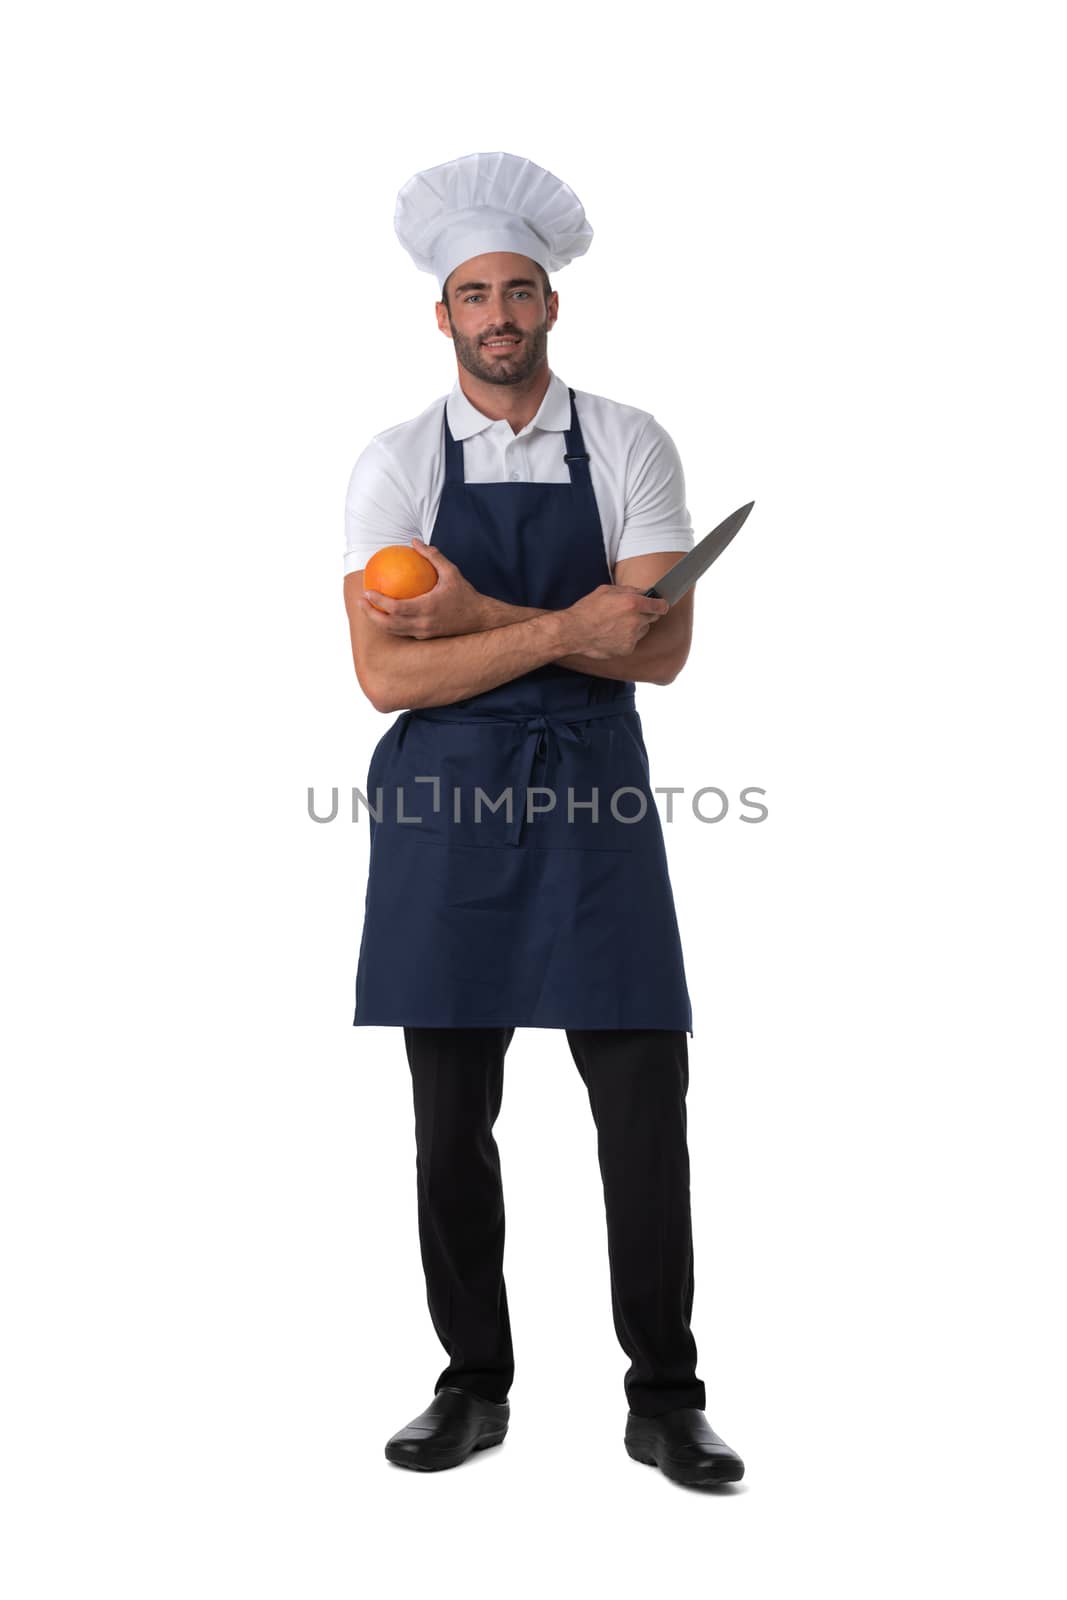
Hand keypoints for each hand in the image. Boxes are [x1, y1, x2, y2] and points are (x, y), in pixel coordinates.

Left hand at [359, 537, 488, 637]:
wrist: (480, 620)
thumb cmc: (465, 594)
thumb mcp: (451, 572)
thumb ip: (433, 556)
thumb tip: (415, 541)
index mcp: (427, 607)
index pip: (396, 607)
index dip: (379, 601)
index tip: (367, 591)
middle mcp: (423, 623)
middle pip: (389, 624)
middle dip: (371, 614)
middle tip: (360, 602)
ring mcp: (424, 633)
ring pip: (394, 632)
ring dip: (378, 622)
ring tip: (367, 609)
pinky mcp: (426, 638)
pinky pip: (404, 633)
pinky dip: (391, 626)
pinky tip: (384, 615)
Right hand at [558, 584, 669, 658]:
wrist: (573, 632)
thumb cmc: (587, 609)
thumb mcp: (606, 590)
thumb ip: (628, 590)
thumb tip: (643, 592)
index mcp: (632, 603)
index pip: (660, 605)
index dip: (662, 604)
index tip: (662, 604)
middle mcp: (635, 620)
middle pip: (653, 617)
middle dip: (646, 614)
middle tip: (631, 612)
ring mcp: (632, 636)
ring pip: (643, 630)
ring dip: (637, 626)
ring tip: (617, 624)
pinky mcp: (627, 649)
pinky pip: (633, 641)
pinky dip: (627, 638)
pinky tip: (613, 634)